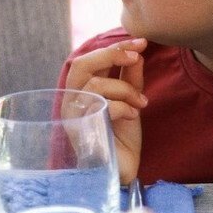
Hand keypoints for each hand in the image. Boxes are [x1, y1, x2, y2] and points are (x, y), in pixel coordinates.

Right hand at [63, 37, 146, 183]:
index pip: (89, 59)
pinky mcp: (82, 132)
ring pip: (94, 85)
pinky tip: (133, 116)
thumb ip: (130, 78)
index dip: (114, 47)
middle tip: (136, 57)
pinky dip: (123, 107)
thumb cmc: (122, 138)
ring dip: (124, 89)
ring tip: (141, 102)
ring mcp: (73, 117)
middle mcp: (70, 101)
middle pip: (82, 65)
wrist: (122, 171)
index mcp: (79, 91)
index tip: (140, 42)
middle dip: (112, 56)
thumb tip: (137, 52)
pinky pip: (102, 107)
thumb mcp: (130, 102)